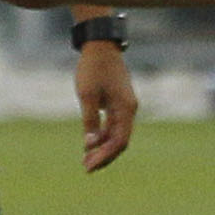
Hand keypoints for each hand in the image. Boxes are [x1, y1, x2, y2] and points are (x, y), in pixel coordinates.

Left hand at [76, 40, 136, 171]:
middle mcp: (129, 110)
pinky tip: (90, 143)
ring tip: (85, 158)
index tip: (89, 166)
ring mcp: (125, 106)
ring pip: (117, 134)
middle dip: (104, 156)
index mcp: (125, 108)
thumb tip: (90, 143)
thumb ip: (90, 120)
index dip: (105, 156)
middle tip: (87, 168)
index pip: (119, 141)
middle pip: (120, 141)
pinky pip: (113, 125)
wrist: (100, 46)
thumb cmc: (93, 68)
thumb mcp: (87, 94)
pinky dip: (102, 135)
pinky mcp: (118, 102)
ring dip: (102, 147)